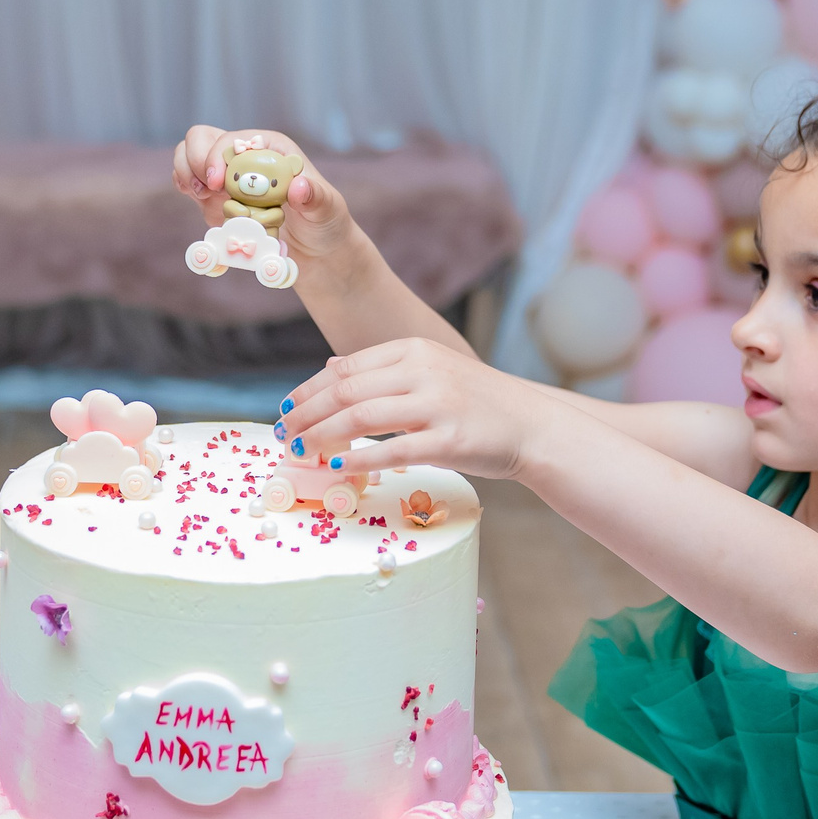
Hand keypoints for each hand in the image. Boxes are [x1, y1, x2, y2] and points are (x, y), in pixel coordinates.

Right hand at [172, 127, 363, 275]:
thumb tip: (299, 187)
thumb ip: (315, 197)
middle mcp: (244, 156)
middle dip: (195, 160)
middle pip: (201, 139)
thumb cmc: (325, 221)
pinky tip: (198, 202)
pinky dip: (185, 189)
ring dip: (185, 172)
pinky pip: (189, 183)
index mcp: (269, 148)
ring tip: (199, 194)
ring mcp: (227, 177)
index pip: (232, 139)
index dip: (218, 155)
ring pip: (189, 156)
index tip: (217, 183)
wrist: (315, 250)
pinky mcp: (216, 199)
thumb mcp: (327, 209)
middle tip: (203, 189)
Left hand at [279, 337, 557, 481]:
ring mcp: (438, 405)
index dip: (309, 390)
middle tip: (284, 435)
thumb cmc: (476, 403)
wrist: (533, 425)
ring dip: (323, 436)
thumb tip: (331, 369)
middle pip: (347, 391)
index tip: (287, 409)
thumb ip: (383, 370)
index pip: (346, 367)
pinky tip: (338, 469)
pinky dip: (360, 461)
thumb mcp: (432, 371)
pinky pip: (394, 451)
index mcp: (414, 349)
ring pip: (362, 417)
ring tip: (301, 452)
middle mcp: (424, 371)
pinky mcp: (450, 440)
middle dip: (307, 414)